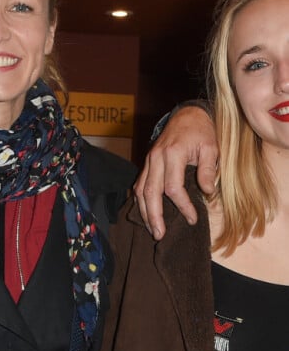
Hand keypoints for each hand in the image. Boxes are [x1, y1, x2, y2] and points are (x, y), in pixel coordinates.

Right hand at [134, 105, 217, 239]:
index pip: (172, 187)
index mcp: (172, 153)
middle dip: (154, 216)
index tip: (193, 218)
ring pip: (140, 189)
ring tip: (152, 229)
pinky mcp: (147, 162)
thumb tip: (207, 192)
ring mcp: (149, 160)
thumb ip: (207, 169)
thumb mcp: (211, 147)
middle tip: (160, 235)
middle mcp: (156, 158)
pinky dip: (141, 200)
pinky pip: (139, 184)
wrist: (187, 115)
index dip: (182, 205)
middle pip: (149, 192)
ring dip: (145, 211)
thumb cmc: (201, 132)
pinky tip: (146, 213)